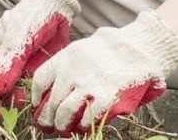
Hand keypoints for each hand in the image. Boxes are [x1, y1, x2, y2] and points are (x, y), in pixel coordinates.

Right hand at [0, 0, 79, 114]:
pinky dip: (27, 98)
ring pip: (9, 93)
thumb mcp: (19, 36)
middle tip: (4, 116)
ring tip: (22, 104)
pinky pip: (25, 90)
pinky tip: (32, 101)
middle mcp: (0, 62)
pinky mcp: (30, 72)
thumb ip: (10, 61)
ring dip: (12, 102)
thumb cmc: (32, 16)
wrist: (55, 9)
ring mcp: (15, 69)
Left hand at [31, 11, 177, 135]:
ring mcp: (88, 84)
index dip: (36, 96)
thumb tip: (54, 93)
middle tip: (48, 126)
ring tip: (63, 130)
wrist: (140, 47)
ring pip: (64, 112)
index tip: (37, 105)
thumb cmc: (111, 50)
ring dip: (62, 125)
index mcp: (66, 57)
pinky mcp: (106, 97)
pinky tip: (84, 127)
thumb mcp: (84, 50)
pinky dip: (83, 126)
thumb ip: (69, 67)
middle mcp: (72, 70)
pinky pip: (87, 118)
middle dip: (47, 117)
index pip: (40, 79)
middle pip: (51, 100)